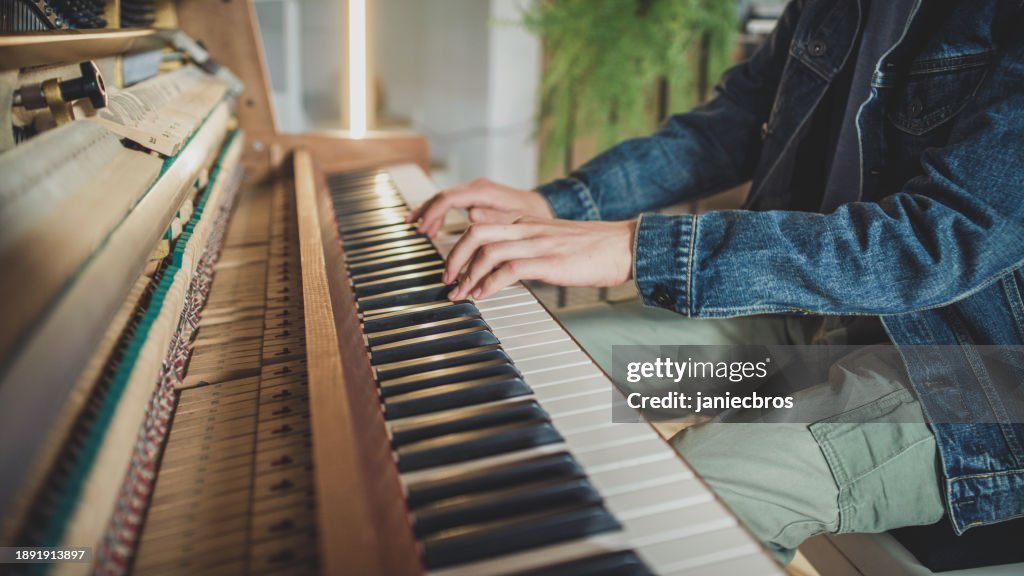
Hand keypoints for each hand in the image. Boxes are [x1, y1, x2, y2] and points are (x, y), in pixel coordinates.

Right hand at [406, 177, 553, 236]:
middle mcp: (478, 187)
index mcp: (484, 191)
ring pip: (445, 198)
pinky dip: (440, 213)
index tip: (424, 229)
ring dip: (431, 212)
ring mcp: (476, 191)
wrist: (544, 207)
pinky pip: (452, 202)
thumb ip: (495, 218)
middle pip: (442, 196)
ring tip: (420, 229)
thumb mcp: (517, 220)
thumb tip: (471, 215)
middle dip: (426, 212)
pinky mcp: (477, 197)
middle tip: (413, 227)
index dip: (433, 213)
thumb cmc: (534, 216)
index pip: (449, 198)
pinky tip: (434, 226)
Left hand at [445, 217, 637, 300]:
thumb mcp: (552, 240)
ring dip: (467, 274)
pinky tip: (483, 295)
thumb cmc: (592, 249)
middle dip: (454, 256)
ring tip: (460, 293)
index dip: (459, 246)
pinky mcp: (548, 261)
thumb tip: (504, 261)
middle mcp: (527, 228)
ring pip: (487, 250)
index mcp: (526, 222)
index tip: (452, 269)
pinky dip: (489, 284)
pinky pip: (509, 269)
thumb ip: (526, 245)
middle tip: (447, 279)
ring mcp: (537, 243)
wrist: (623, 246)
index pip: (481, 224)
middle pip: (475, 232)